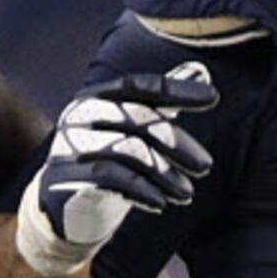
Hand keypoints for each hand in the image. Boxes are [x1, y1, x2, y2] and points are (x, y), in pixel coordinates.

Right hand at [13, 64, 218, 277]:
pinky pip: (112, 179)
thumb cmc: (107, 161)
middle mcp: (81, 116)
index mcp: (97, 97)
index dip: (177, 88)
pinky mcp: (67, 178)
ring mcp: (71, 147)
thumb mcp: (137, 128)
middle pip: (137, 118)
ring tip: (186, 193)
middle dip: (176, 142)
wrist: (63, 208)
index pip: (140, 86)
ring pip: (129, 150)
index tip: (213, 97)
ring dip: (165, 173)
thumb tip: (202, 68)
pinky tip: (161, 203)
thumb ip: (164, 100)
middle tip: (205, 166)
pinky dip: (142, 190)